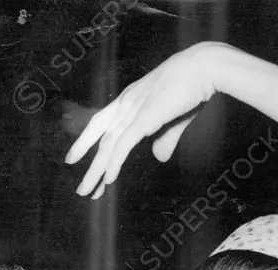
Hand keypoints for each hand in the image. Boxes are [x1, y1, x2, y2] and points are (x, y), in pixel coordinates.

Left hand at [64, 41, 227, 197]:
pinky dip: (115, 162)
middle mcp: (125, 103)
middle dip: (88, 164)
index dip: (86, 141)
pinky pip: (124, 144)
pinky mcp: (145, 117)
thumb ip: (164, 140)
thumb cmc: (191, 89)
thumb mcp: (174, 119)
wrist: (203, 69)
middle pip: (99, 137)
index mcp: (129, 99)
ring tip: (88, 191)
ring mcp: (133, 109)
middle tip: (82, 189)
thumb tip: (158, 157)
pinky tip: (109, 179)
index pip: (101, 124)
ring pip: (108, 145)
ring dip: (97, 171)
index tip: (74, 159)